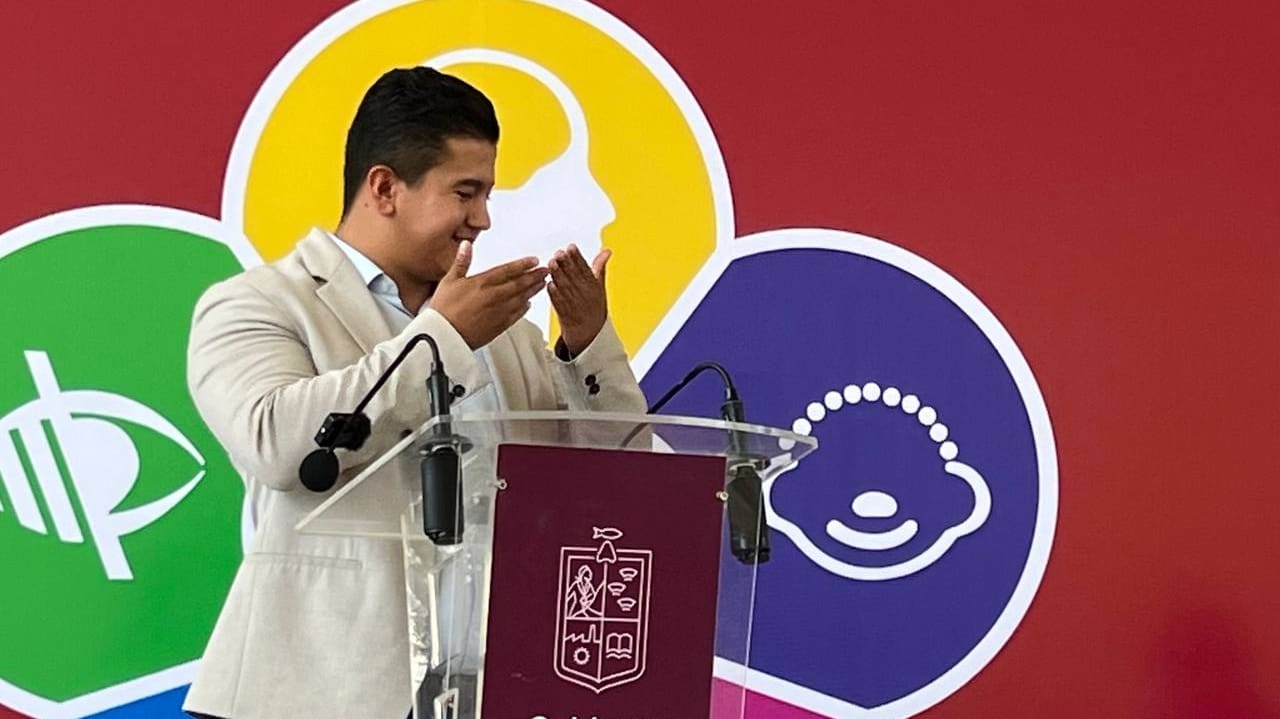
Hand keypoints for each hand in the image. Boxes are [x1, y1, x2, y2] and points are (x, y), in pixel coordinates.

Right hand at [429, 241, 548, 348]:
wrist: (443, 336)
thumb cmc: (443, 310)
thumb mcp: (448, 281)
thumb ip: (461, 262)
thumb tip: (466, 245)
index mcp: (482, 283)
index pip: (508, 270)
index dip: (523, 264)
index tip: (534, 260)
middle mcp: (494, 297)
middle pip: (519, 284)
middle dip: (534, 276)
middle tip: (546, 270)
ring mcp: (498, 312)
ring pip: (521, 298)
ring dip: (533, 290)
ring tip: (543, 283)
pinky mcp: (498, 326)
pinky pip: (516, 315)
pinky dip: (524, 308)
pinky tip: (528, 304)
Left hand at [548, 244, 610, 355]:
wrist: (590, 334)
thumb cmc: (594, 308)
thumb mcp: (600, 287)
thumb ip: (600, 267)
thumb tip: (606, 251)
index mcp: (594, 287)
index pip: (585, 269)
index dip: (578, 258)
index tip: (571, 247)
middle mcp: (585, 295)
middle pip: (574, 277)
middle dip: (566, 264)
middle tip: (559, 253)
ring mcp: (574, 305)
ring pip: (565, 288)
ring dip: (558, 275)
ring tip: (552, 264)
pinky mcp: (564, 314)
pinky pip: (559, 302)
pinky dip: (554, 293)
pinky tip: (549, 284)